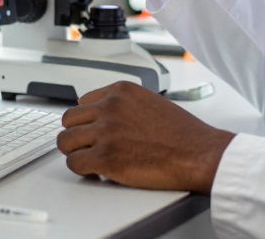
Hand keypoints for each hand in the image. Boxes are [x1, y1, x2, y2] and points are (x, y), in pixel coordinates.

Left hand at [56, 81, 234, 192]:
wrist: (198, 153)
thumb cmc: (182, 133)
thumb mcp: (149, 102)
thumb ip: (124, 105)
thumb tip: (107, 117)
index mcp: (120, 91)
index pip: (83, 102)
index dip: (87, 121)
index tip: (91, 131)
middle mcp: (110, 107)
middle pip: (69, 120)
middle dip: (77, 135)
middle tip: (88, 147)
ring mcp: (106, 132)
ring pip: (66, 141)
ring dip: (76, 153)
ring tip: (90, 160)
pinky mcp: (105, 157)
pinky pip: (75, 163)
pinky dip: (82, 170)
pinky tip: (96, 172)